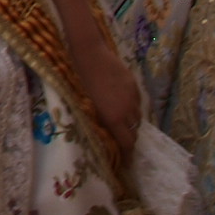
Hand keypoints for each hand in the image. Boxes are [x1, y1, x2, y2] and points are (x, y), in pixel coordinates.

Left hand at [68, 26, 141, 165]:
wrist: (87, 51)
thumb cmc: (78, 78)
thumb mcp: (85, 104)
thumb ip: (97, 121)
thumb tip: (103, 135)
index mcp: (113, 117)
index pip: (127, 143)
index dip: (127, 155)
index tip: (126, 163)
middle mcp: (127, 109)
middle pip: (134, 131)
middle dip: (128, 138)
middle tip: (120, 141)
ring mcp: (132, 95)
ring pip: (137, 116)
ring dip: (130, 121)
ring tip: (120, 120)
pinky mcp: (134, 83)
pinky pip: (136, 101)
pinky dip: (131, 106)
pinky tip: (121, 102)